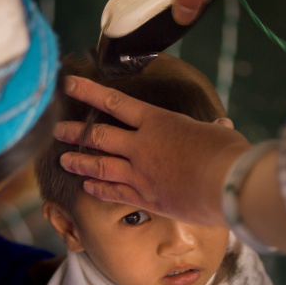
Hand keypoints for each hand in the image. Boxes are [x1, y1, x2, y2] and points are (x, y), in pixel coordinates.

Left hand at [55, 76, 250, 227]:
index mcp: (157, 122)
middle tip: (58, 130)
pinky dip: (98, 189)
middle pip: (99, 137)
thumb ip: (212, 128)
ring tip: (64, 160)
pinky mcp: (145, 198)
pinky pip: (113, 193)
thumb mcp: (219, 133)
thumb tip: (221, 125)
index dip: (89, 92)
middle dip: (76, 133)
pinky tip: (86, 187)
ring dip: (79, 162)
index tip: (70, 85)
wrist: (227, 186)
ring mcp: (140, 174)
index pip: (116, 103)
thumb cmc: (227, 154)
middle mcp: (141, 146)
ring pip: (100, 166)